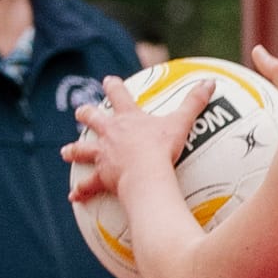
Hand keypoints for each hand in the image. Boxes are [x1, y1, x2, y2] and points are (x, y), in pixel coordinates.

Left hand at [63, 72, 211, 205]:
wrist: (145, 173)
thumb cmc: (162, 148)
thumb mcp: (181, 123)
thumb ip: (195, 102)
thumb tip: (211, 82)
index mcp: (127, 118)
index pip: (118, 95)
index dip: (113, 87)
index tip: (108, 81)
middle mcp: (110, 133)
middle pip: (92, 119)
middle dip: (86, 114)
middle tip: (81, 112)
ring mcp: (103, 154)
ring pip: (83, 149)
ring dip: (74, 150)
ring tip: (66, 151)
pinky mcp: (102, 175)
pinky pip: (89, 184)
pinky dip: (81, 190)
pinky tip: (73, 196)